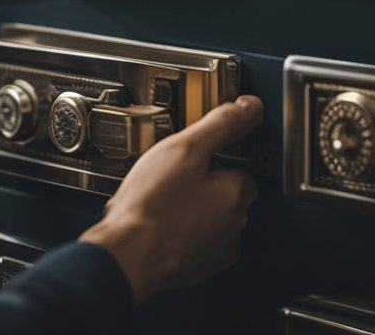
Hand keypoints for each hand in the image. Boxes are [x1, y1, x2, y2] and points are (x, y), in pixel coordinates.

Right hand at [80, 95, 262, 302]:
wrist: (124, 257)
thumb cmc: (151, 208)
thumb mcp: (186, 149)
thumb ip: (221, 125)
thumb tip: (250, 107)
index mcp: (237, 194)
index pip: (240, 165)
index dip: (214, 155)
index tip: (192, 154)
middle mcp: (233, 226)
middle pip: (223, 191)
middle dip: (200, 181)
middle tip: (170, 175)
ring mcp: (214, 250)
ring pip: (207, 216)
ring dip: (188, 206)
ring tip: (158, 197)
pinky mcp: (194, 267)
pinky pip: (191, 240)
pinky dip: (177, 230)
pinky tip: (155, 220)